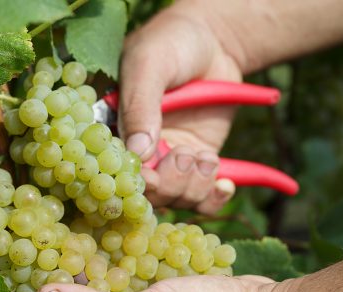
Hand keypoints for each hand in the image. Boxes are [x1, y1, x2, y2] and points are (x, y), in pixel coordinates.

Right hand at [119, 1, 241, 213]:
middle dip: (170, 184)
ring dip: (195, 186)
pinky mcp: (199, 161)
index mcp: (116, 129)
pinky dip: (215, 198)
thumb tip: (137, 152)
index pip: (116, 171)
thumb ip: (141, 105)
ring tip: (206, 157)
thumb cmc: (173, 43)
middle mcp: (141, 150)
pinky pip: (203, 197)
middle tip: (186, 154)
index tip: (154, 177)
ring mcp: (171, 159)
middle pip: (149, 195)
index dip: (135, 183)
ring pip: (178, 199)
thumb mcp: (151, 64)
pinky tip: (225, 184)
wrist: (215, 41)